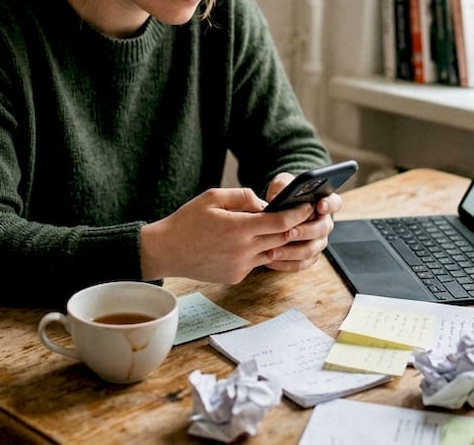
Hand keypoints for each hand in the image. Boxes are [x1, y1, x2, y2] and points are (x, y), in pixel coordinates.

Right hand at [140, 187, 318, 283]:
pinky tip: (248, 242)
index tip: (308, 207)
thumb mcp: (213, 197)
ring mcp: (240, 267)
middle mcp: (243, 251)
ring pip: (271, 253)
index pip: (280, 222)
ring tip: (278, 228)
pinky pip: (255, 263)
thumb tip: (266, 204)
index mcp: (239, 228)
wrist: (166, 251)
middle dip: (294, 227)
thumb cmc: (187, 220)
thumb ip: (243, 196)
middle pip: (282, 239)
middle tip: (303, 216)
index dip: (297, 213)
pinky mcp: (235, 277)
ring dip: (277, 241)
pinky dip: (257, 252)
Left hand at [261, 172, 341, 272]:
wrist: (276, 215)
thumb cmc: (283, 196)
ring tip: (273, 250)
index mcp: (324, 203)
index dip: (328, 205)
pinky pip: (300, 264)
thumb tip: (279, 196)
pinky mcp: (308, 257)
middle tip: (288, 232)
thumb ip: (282, 186)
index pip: (334, 203)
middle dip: (304, 231)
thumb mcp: (282, 185)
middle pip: (321, 229)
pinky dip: (285, 263)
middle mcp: (324, 224)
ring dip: (292, 252)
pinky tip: (270, 260)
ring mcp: (318, 242)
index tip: (319, 205)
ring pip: (310, 250)